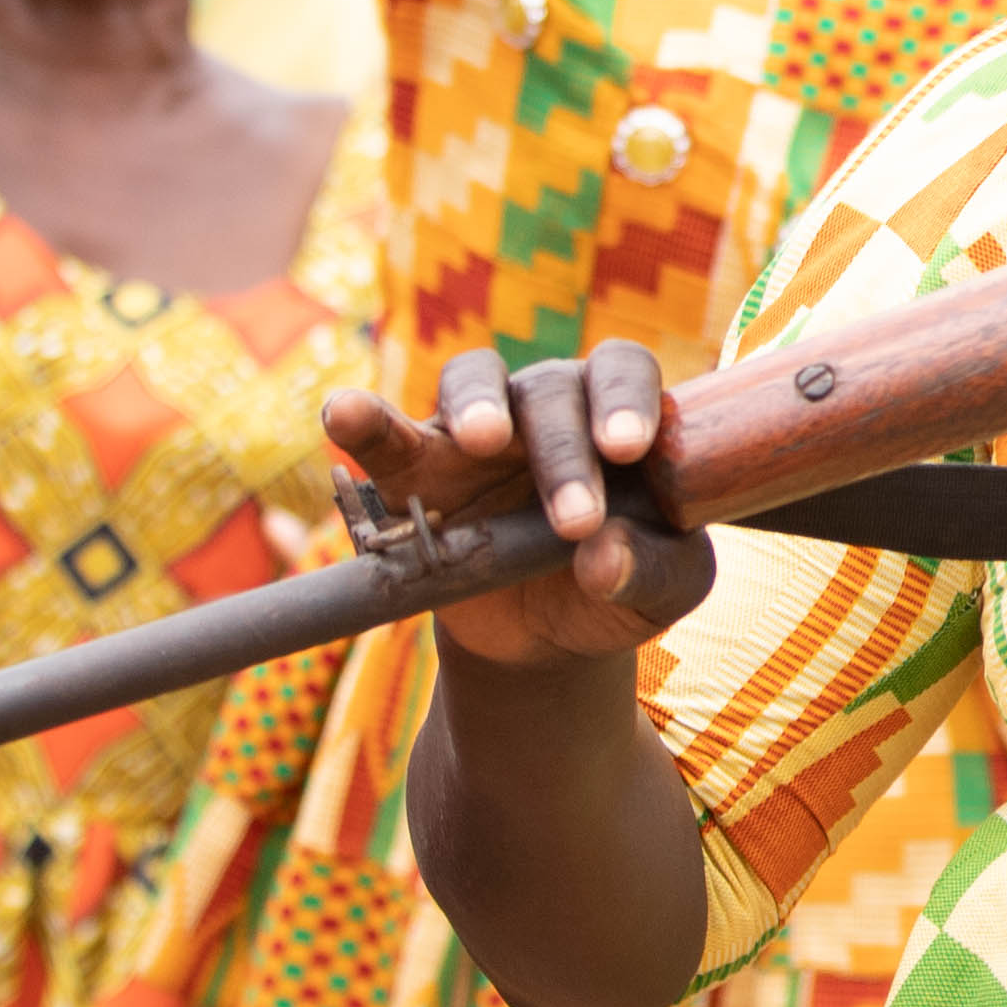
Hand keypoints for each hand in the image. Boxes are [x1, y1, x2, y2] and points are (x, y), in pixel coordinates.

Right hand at [325, 345, 714, 667]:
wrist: (546, 635)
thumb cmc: (620, 586)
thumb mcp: (663, 590)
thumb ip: (653, 570)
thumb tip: (605, 558)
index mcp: (617, 416)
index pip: (624, 371)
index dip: (627, 399)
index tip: (627, 448)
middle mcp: (548, 405)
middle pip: (552, 392)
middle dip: (563, 454)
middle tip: (574, 521)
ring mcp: (478, 431)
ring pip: (473, 382)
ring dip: (477, 406)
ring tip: (480, 440)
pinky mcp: (417, 469)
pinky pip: (387, 435)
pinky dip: (364, 419)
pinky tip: (343, 412)